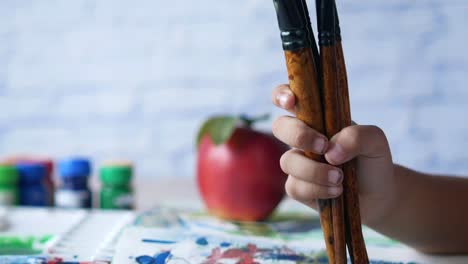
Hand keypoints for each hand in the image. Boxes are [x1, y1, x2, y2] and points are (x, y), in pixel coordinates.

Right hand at [271, 84, 396, 224]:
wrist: (378, 193)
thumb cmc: (372, 160)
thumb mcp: (375, 141)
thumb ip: (358, 136)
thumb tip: (331, 151)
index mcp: (316, 117)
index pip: (288, 97)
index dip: (282, 95)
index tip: (291, 102)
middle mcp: (302, 137)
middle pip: (280, 127)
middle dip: (298, 135)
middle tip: (323, 145)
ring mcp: (297, 162)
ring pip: (288, 161)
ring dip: (314, 170)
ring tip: (340, 177)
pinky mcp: (298, 187)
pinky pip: (295, 187)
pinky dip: (317, 189)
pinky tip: (337, 190)